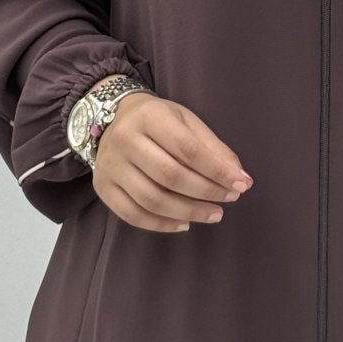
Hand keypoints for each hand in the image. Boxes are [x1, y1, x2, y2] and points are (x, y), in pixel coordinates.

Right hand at [93, 92, 252, 232]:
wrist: (113, 117)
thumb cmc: (158, 120)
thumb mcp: (186, 121)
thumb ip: (212, 147)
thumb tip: (239, 177)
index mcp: (149, 116)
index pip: (188, 149)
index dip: (217, 170)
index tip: (240, 184)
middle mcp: (125, 139)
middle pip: (170, 176)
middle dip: (205, 192)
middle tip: (229, 200)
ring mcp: (110, 165)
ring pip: (151, 199)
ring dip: (188, 212)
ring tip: (213, 214)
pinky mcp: (102, 186)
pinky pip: (132, 214)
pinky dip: (161, 225)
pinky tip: (184, 224)